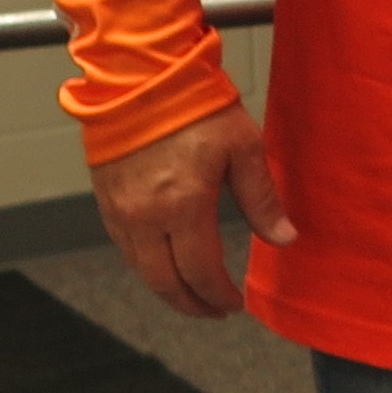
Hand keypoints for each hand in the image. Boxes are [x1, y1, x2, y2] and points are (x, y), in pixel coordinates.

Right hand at [89, 100, 293, 318]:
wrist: (142, 82)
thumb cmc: (198, 109)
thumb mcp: (244, 148)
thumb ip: (261, 199)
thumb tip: (284, 238)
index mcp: (182, 206)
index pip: (200, 270)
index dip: (218, 294)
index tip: (235, 303)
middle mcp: (144, 218)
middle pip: (164, 282)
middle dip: (191, 303)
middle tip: (215, 311)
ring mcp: (120, 213)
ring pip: (141, 270)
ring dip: (168, 289)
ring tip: (194, 294)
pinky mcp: (107, 203)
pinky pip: (126, 249)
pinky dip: (148, 267)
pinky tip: (167, 265)